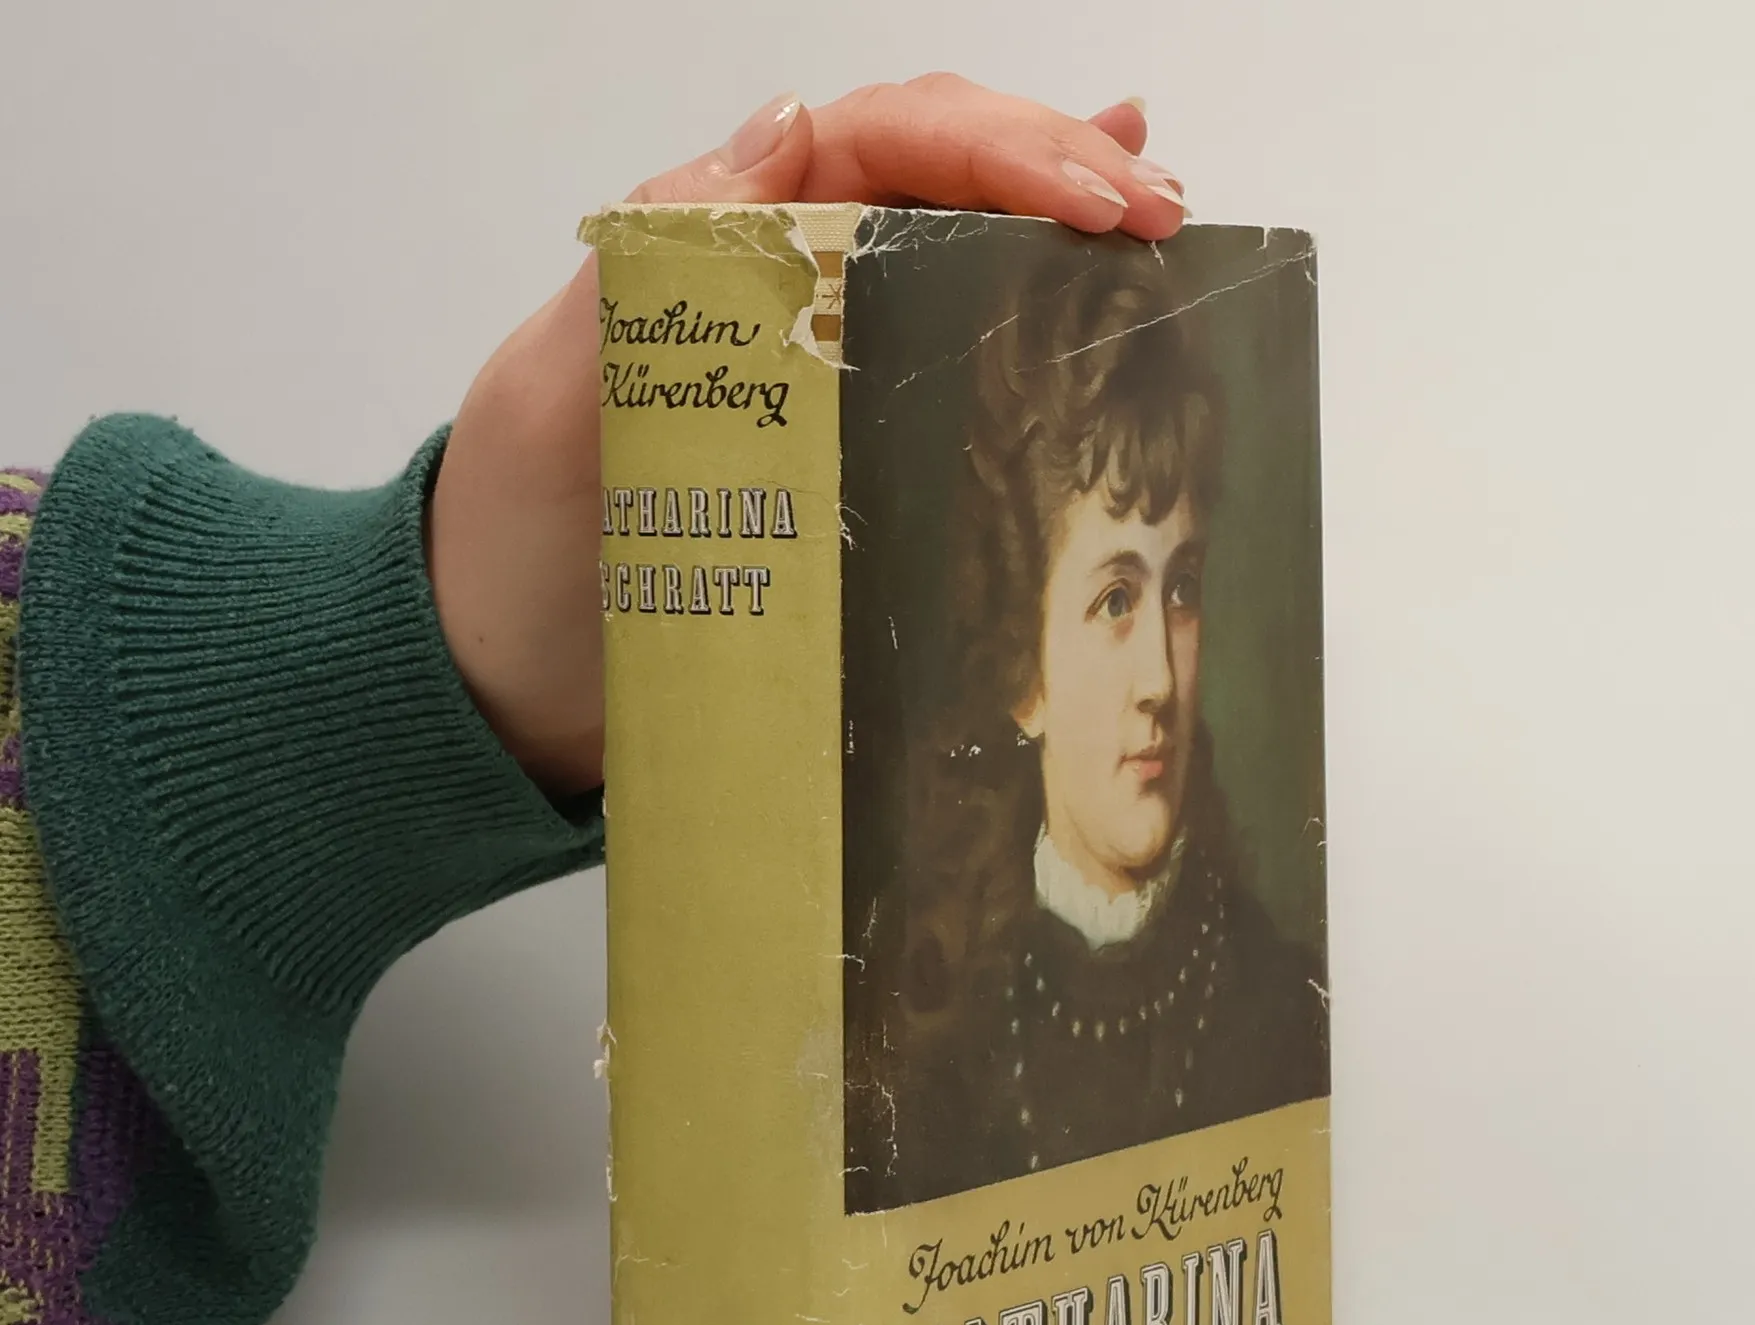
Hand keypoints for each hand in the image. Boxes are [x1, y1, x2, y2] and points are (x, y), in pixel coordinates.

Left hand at [426, 76, 1186, 795]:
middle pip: (939, 176)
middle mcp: (777, 282)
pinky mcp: (839, 447)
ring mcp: (815, 363)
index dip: (999, 149)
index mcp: (716, 239)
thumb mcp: (556, 391)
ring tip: (1161, 205)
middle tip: (1160, 208)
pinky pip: (940, 354)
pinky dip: (1024, 303)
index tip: (1097, 195)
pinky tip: (1094, 272)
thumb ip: (655, 264)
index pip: (880, 145)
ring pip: (956, 246)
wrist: (505, 679)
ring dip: (1063, 213)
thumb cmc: (515, 543)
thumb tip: (791, 128)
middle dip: (1057, 169)